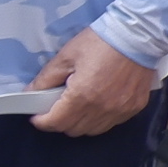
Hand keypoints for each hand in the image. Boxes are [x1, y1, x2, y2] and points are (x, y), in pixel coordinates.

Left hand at [26, 29, 159, 137]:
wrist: (137, 35)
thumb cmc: (100, 42)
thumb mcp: (66, 57)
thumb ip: (46, 79)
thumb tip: (31, 93)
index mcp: (83, 95)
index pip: (56, 123)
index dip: (42, 122)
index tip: (36, 116)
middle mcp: (103, 108)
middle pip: (73, 130)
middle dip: (59, 122)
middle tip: (54, 108)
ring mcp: (121, 110)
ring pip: (92, 130)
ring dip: (79, 123)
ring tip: (74, 106)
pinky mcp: (134, 107)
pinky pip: (111, 123)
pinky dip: (99, 119)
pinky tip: (95, 105)